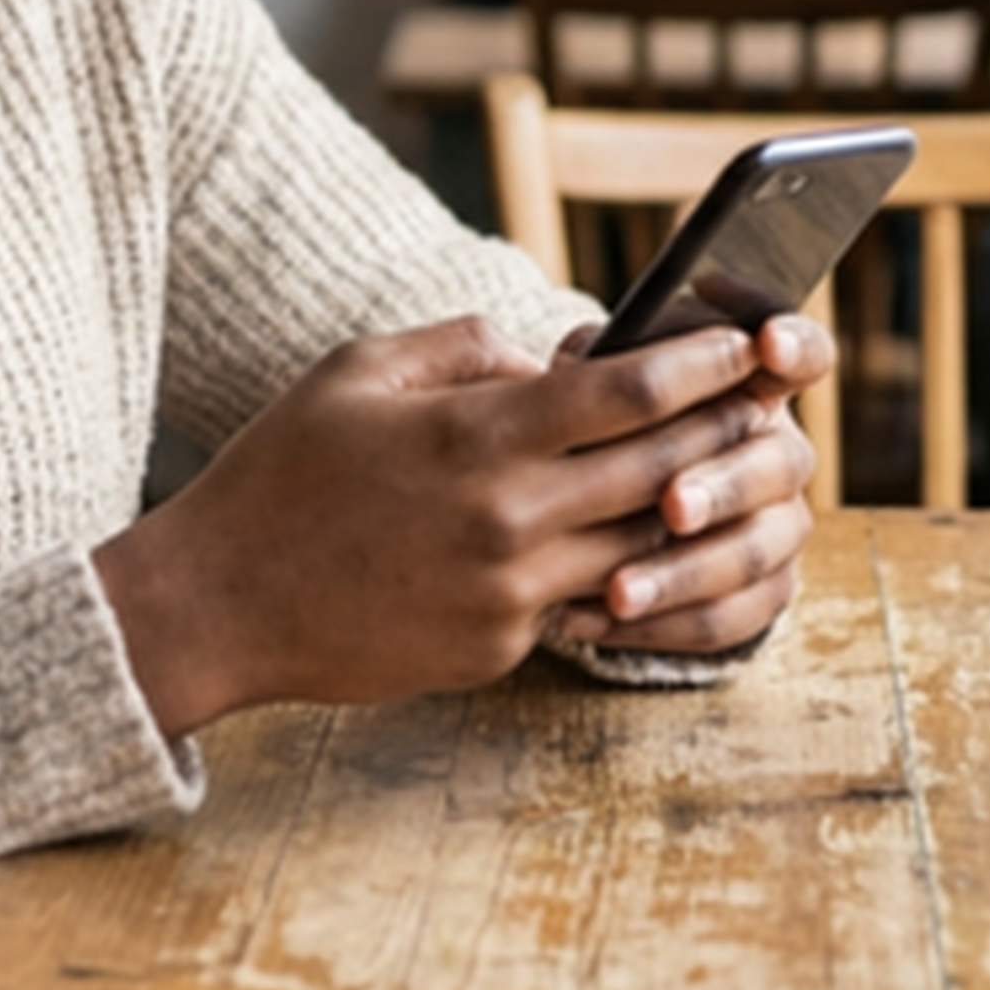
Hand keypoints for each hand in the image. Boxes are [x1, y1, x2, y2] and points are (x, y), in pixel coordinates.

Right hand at [93, 313, 796, 739]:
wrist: (219, 602)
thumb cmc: (283, 469)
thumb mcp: (361, 369)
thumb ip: (465, 345)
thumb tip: (551, 354)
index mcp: (477, 437)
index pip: (627, 394)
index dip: (700, 362)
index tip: (745, 339)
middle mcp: (508, 520)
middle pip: (661, 470)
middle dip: (723, 430)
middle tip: (769, 399)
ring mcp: (509, 596)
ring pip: (640, 545)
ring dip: (689, 506)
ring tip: (724, 468)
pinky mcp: (498, 650)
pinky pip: (583, 602)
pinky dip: (617, 567)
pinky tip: (642, 540)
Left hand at [551, 309, 831, 656]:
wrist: (598, 512)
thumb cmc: (600, 425)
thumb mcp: (594, 381)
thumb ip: (600, 364)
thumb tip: (579, 363)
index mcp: (752, 386)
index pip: (804, 354)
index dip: (796, 346)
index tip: (767, 344)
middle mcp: (779, 453)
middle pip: (778, 466)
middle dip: (722, 487)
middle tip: (672, 505)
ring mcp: (780, 526)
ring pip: (753, 554)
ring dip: (684, 574)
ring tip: (616, 591)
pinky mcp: (762, 592)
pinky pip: (731, 619)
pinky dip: (665, 626)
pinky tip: (600, 620)